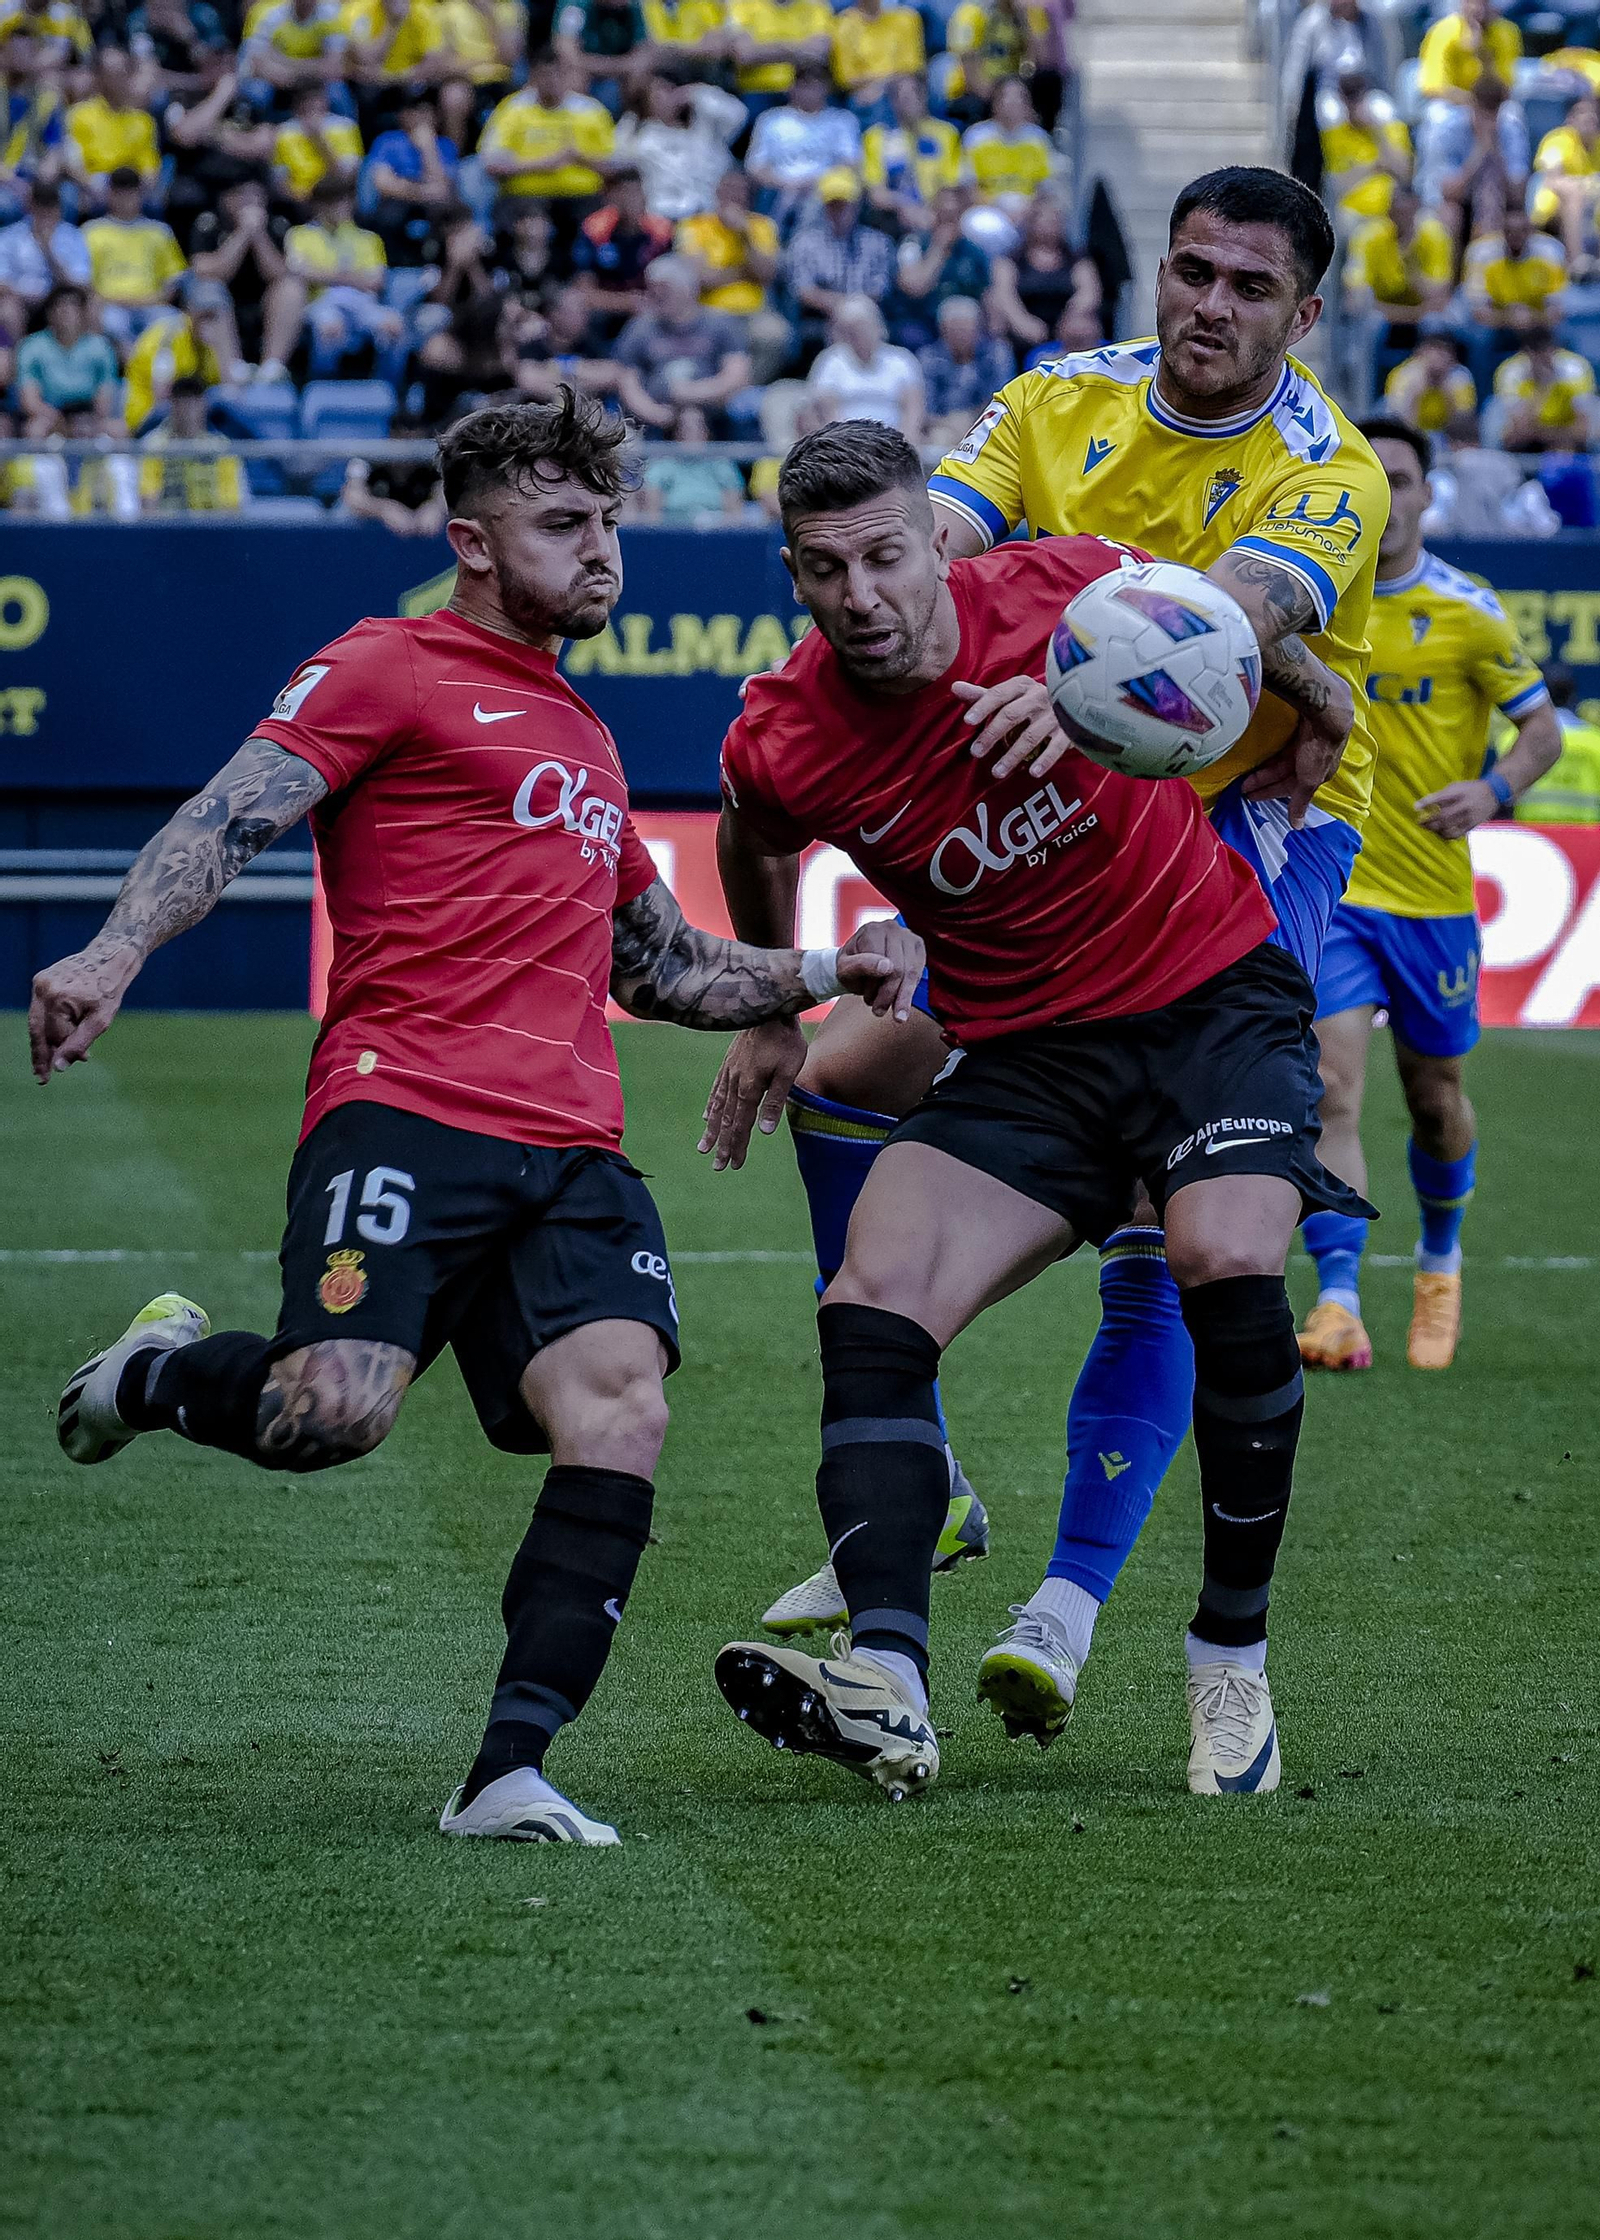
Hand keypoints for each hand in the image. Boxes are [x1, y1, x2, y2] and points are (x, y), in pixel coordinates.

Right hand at [28, 941, 140, 1082]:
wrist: (111, 956)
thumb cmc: (109, 990)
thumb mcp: (100, 1021)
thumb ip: (79, 1044)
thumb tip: (59, 1067)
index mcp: (56, 998)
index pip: (54, 1035)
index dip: (60, 1054)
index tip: (56, 1074)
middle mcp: (42, 988)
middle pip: (37, 1029)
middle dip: (40, 1054)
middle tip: (42, 1077)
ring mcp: (40, 982)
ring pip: (37, 1020)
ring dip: (45, 1041)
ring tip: (48, 1063)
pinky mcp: (41, 980)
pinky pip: (41, 1009)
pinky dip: (48, 1025)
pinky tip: (56, 1039)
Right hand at [698, 1017, 807, 1168]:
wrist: (770, 1008)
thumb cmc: (785, 1041)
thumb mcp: (787, 1072)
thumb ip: (775, 1102)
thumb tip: (764, 1132)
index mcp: (749, 1089)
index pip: (741, 1125)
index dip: (737, 1146)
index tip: (732, 1165)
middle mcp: (734, 1083)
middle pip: (726, 1121)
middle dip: (722, 1145)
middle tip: (717, 1166)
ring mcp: (729, 1072)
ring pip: (717, 1107)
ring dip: (711, 1129)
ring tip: (704, 1147)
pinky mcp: (729, 1062)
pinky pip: (716, 1088)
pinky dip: (712, 1104)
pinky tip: (708, 1114)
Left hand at [836, 917, 924, 1020]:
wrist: (854, 963)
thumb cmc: (849, 967)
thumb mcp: (845, 969)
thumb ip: (861, 965)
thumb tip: (887, 967)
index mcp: (872, 930)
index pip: (885, 963)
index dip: (880, 988)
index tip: (872, 1004)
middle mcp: (892, 928)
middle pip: (900, 968)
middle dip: (891, 994)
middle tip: (879, 1012)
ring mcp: (907, 936)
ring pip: (912, 972)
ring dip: (903, 996)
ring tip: (895, 1014)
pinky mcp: (917, 947)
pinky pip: (918, 972)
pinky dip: (910, 990)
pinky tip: (901, 1001)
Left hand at [952, 674, 1065, 781]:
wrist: (1076, 703)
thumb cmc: (1031, 701)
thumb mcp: (1009, 695)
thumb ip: (982, 695)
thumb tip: (954, 687)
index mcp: (1021, 686)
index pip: (998, 694)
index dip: (982, 707)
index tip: (967, 721)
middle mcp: (1039, 696)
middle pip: (1011, 715)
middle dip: (992, 735)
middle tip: (976, 752)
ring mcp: (1055, 714)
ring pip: (1030, 735)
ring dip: (1012, 755)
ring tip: (997, 772)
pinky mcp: (1069, 730)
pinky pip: (1056, 747)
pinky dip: (1045, 760)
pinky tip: (1033, 773)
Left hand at [1240, 673, 1353, 828]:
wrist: (1326, 710)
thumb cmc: (1319, 749)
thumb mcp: (1309, 779)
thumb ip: (1302, 800)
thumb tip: (1297, 826)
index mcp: (1319, 770)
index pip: (1291, 785)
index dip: (1271, 791)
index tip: (1250, 796)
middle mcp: (1315, 756)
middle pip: (1284, 771)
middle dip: (1264, 780)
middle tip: (1242, 786)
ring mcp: (1308, 739)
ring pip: (1282, 758)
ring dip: (1265, 767)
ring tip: (1245, 772)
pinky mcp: (1301, 724)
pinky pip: (1282, 743)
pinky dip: (1271, 751)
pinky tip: (1258, 752)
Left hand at [1414, 777, 1500, 838]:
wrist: (1494, 793)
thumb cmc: (1469, 789)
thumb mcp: (1456, 786)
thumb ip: (1441, 795)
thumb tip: (1422, 806)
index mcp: (1460, 793)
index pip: (1441, 798)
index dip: (1427, 803)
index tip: (1415, 807)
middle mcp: (1465, 805)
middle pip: (1444, 816)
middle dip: (1429, 821)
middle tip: (1420, 822)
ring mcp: (1469, 817)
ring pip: (1449, 827)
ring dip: (1435, 829)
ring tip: (1428, 827)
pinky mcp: (1472, 825)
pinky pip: (1456, 834)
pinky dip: (1445, 835)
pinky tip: (1439, 833)